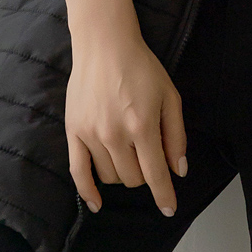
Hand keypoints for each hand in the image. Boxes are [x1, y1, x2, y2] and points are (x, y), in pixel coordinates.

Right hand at [66, 20, 187, 217]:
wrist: (104, 43)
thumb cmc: (141, 67)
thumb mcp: (170, 96)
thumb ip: (176, 136)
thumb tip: (178, 171)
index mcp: (142, 125)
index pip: (155, 175)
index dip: (164, 195)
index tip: (169, 208)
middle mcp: (115, 134)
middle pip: (133, 178)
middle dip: (145, 174)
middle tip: (146, 154)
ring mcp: (92, 134)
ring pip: (111, 177)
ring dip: (123, 173)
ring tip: (127, 153)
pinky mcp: (73, 131)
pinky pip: (78, 172)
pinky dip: (88, 192)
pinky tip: (96, 203)